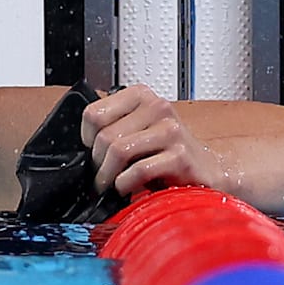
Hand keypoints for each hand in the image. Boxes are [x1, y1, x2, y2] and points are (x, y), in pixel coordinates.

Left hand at [80, 85, 231, 198]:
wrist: (205, 171)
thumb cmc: (165, 153)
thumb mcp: (136, 131)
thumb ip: (112, 128)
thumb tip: (78, 148)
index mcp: (141, 96)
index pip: (94, 113)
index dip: (86, 139)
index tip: (91, 152)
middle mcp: (157, 107)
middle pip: (105, 136)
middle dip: (96, 163)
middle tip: (99, 177)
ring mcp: (171, 130)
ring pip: (119, 151)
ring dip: (108, 176)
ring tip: (109, 185)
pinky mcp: (180, 155)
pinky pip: (139, 170)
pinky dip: (125, 184)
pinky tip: (127, 188)